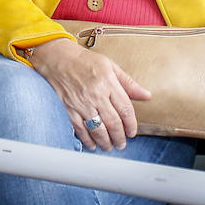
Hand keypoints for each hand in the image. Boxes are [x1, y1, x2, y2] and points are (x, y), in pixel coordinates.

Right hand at [27, 38, 149, 151]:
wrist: (58, 58)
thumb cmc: (85, 61)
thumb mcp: (110, 66)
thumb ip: (129, 83)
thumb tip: (146, 95)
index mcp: (108, 83)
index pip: (125, 109)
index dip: (131, 124)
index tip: (132, 132)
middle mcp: (96, 94)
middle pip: (113, 123)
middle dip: (120, 137)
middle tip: (122, 143)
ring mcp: (82, 103)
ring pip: (97, 129)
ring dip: (105, 142)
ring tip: (109, 146)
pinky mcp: (69, 108)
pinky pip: (80, 129)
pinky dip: (87, 140)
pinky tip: (92, 144)